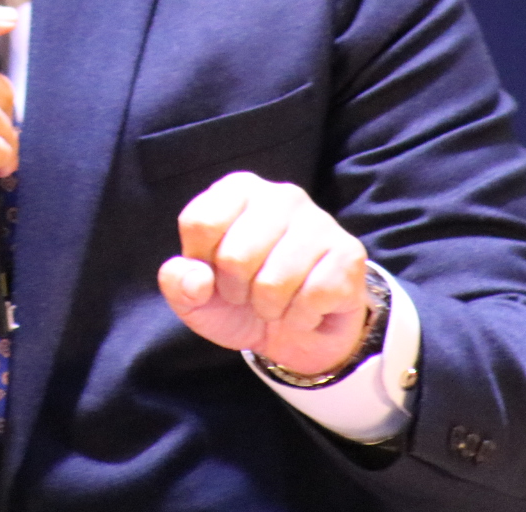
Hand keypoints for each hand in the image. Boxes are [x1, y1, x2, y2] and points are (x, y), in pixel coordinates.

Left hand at [157, 171, 369, 377]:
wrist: (295, 335)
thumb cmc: (240, 303)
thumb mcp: (194, 297)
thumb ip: (177, 283)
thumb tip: (196, 280)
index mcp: (238, 190)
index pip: (199, 223)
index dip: (201, 264)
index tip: (214, 273)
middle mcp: (281, 196)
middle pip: (234, 256)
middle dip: (236, 291)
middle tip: (249, 292)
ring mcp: (319, 222)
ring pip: (274, 282)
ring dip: (269, 308)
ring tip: (276, 302)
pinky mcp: (349, 254)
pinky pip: (312, 298)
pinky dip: (301, 317)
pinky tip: (305, 308)